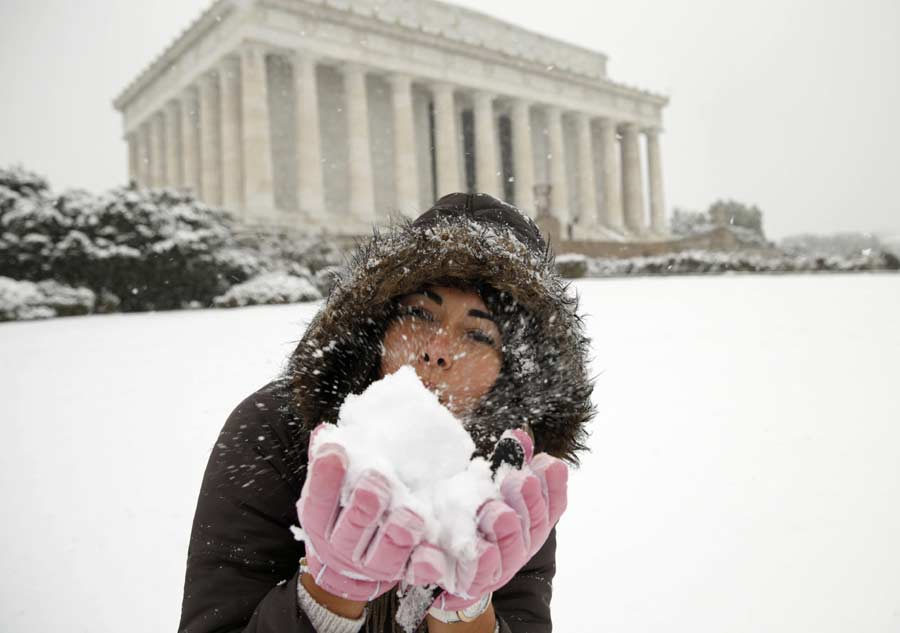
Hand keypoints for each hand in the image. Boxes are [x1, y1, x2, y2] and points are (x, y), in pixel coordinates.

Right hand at [296, 424, 425, 602]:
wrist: (351, 564)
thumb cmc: (344, 511)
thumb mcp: (331, 489)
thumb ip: (328, 461)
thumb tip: (325, 432)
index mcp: (321, 522)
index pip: (318, 502)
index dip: (325, 478)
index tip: (335, 451)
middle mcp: (342, 548)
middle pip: (352, 529)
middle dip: (365, 504)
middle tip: (377, 477)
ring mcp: (372, 566)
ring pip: (383, 556)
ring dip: (397, 535)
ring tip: (411, 514)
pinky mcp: (402, 575)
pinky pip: (414, 574)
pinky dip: (424, 565)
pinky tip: (431, 553)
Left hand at [407, 430, 568, 610]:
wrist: (442, 570)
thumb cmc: (471, 520)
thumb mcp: (490, 488)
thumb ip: (507, 463)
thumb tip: (518, 436)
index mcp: (529, 521)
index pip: (553, 504)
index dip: (555, 485)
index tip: (548, 462)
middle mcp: (522, 543)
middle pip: (536, 524)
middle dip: (530, 500)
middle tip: (520, 479)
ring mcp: (501, 566)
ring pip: (512, 548)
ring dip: (507, 528)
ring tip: (496, 511)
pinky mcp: (474, 582)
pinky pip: (481, 573)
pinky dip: (484, 559)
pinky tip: (483, 547)